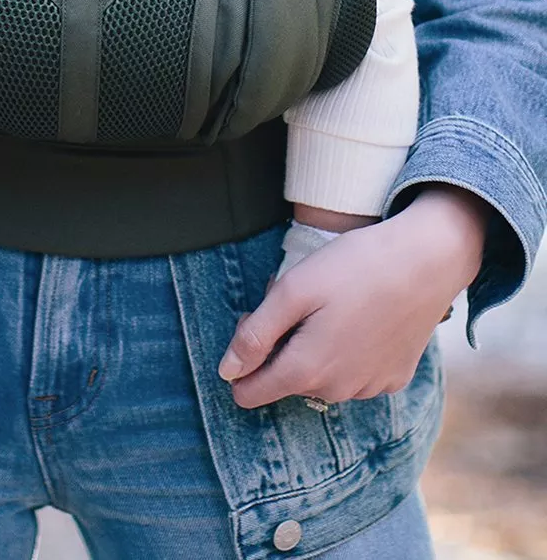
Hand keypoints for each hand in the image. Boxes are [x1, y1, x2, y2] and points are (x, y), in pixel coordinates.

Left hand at [218, 186, 487, 406]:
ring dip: (316, 347)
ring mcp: (370, 388)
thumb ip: (256, 335)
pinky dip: (349, 350)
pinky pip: (355, 373)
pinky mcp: (395, 378)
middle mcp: (337, 391)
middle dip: (283, 344)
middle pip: (286, 379)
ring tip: (334, 303)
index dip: (243, 356)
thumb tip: (227, 372)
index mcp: (306, 370)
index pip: (250, 392)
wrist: (427, 261)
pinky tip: (362, 317)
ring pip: (321, 377)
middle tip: (302, 298)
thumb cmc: (354, 267)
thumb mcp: (293, 290)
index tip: (258, 319)